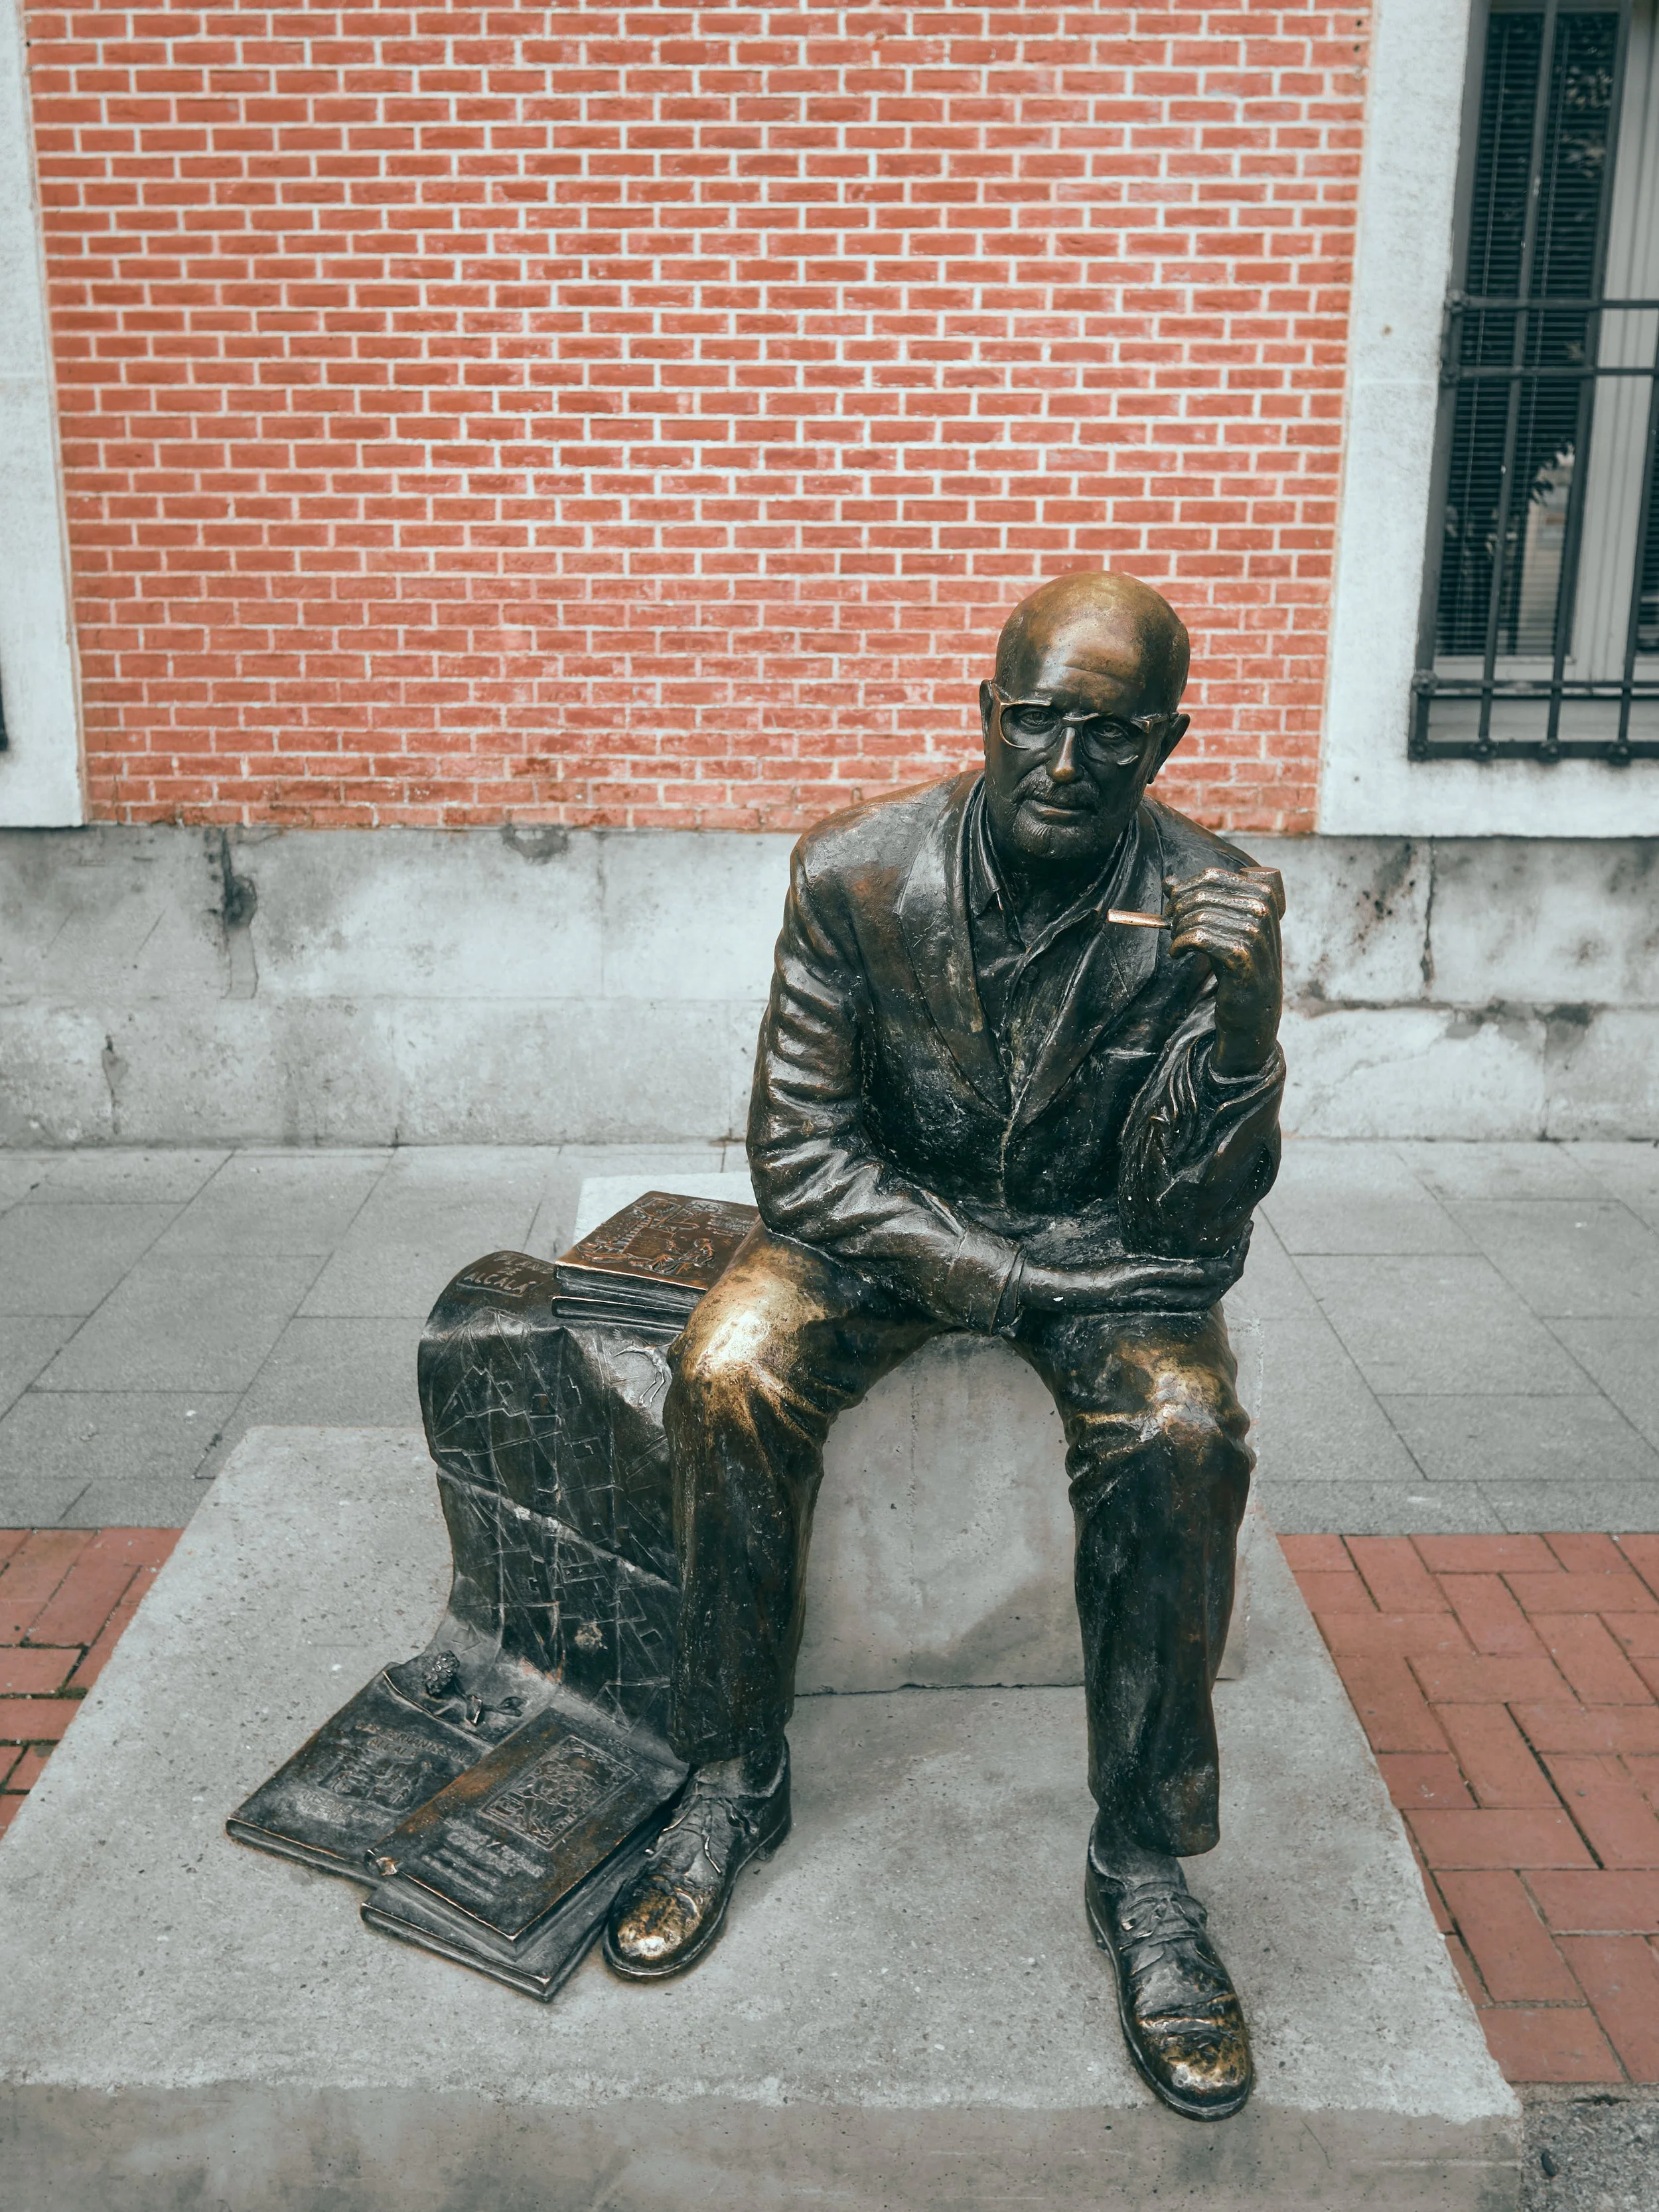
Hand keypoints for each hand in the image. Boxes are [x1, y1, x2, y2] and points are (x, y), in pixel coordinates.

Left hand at [1014, 1244, 1244, 1317]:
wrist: (1039, 1284)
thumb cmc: (1068, 1267)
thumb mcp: (1109, 1252)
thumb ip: (1132, 1246)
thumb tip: (1150, 1222)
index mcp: (1150, 1286)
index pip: (1203, 1283)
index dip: (1227, 1264)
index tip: (1241, 1237)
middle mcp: (1153, 1292)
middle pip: (1211, 1288)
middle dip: (1235, 1262)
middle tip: (1248, 1234)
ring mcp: (1143, 1289)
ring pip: (1200, 1287)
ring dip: (1225, 1264)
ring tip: (1240, 1237)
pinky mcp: (1130, 1282)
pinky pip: (1173, 1279)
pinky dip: (1198, 1270)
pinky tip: (1212, 1256)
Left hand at [1164, 865, 1283, 1076]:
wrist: (1254, 1009)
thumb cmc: (1237, 964)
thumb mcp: (1222, 926)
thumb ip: (1198, 900)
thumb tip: (1167, 881)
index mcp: (1263, 894)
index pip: (1212, 876)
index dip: (1184, 889)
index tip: (1173, 907)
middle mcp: (1263, 909)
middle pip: (1201, 895)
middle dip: (1177, 910)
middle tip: (1171, 927)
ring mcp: (1255, 932)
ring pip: (1197, 916)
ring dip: (1177, 931)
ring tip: (1177, 944)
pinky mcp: (1242, 956)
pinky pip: (1198, 938)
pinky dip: (1179, 945)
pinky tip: (1177, 954)